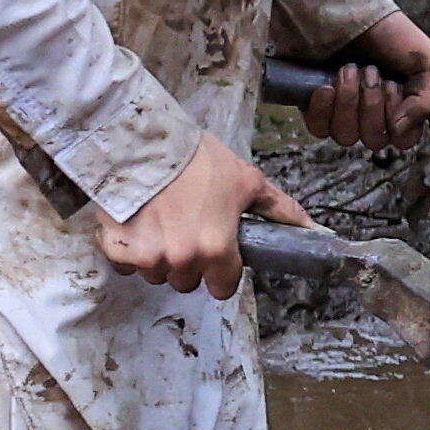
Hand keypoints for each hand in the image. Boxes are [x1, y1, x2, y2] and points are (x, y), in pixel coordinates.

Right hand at [103, 133, 304, 298]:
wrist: (143, 141)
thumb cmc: (197, 160)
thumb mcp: (245, 180)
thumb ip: (277, 208)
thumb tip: (312, 227)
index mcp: (216, 248)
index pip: (223, 287)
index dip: (221, 271)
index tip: (216, 254)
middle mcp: (182, 259)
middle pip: (187, 282)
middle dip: (188, 262)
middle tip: (186, 228)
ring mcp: (147, 257)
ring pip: (156, 274)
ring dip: (159, 256)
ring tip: (160, 221)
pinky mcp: (117, 249)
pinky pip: (126, 264)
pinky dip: (129, 249)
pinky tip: (137, 222)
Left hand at [295, 12, 429, 146]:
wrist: (348, 12)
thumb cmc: (389, 33)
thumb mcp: (427, 60)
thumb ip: (428, 100)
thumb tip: (400, 130)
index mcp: (402, 108)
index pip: (403, 139)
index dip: (397, 118)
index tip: (394, 87)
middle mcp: (373, 115)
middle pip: (373, 139)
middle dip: (371, 104)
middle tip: (371, 72)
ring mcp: (344, 114)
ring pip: (346, 137)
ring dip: (348, 101)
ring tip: (349, 70)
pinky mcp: (317, 109)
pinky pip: (319, 129)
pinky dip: (324, 107)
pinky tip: (327, 84)